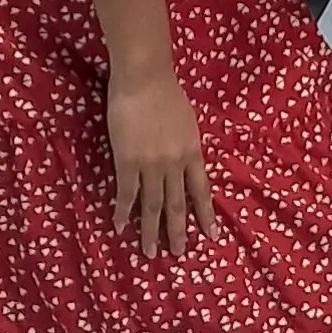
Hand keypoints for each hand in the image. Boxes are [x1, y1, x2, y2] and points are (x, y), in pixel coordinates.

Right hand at [107, 69, 214, 258]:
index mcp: (192, 152)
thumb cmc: (166, 92)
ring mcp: (151, 165)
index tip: (211, 235)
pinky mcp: (127, 162)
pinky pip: (126, 194)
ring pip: (153, 206)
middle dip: (178, 232)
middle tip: (178, 254)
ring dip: (152, 231)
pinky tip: (120, 228)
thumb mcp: (187, 121)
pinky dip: (123, 213)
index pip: (202, 191)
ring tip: (150, 253)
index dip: (206, 214)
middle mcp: (175, 164)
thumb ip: (186, 144)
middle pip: (178, 205)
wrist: (145, 78)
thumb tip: (185, 161)